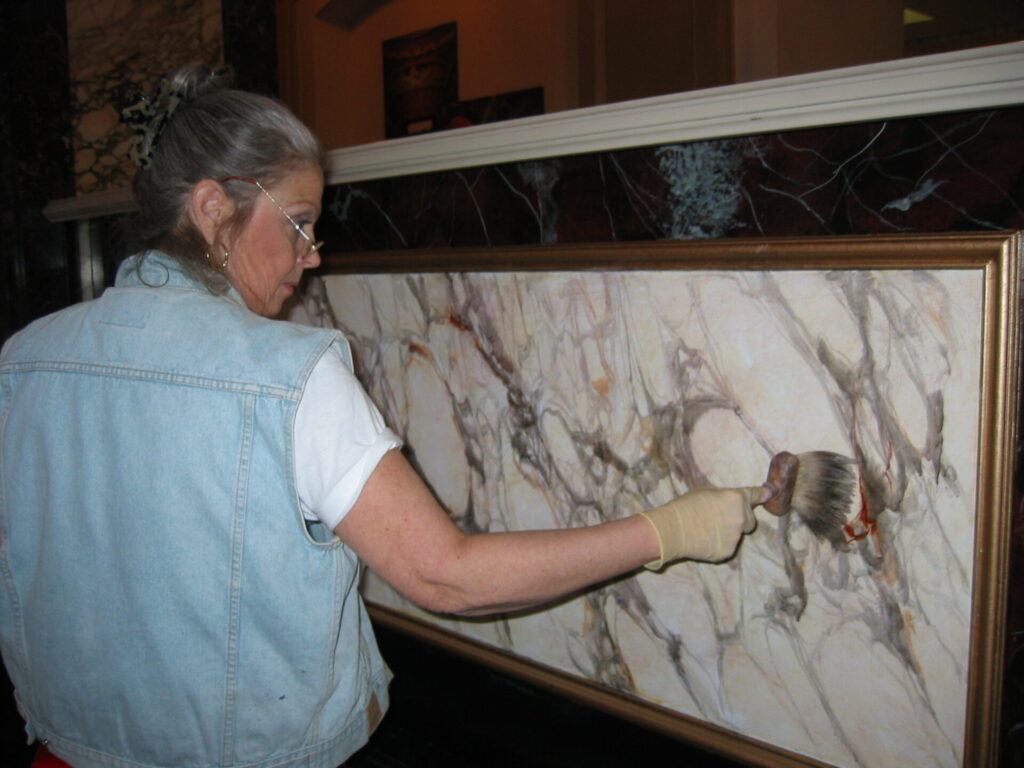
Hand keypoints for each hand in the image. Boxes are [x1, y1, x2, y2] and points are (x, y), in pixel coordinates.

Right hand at [638, 487, 758, 568]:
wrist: (672, 530)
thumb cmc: (685, 506)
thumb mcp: (705, 492)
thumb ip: (723, 496)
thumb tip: (728, 500)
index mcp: (736, 498)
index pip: (755, 495)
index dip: (762, 494)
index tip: (770, 493)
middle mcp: (741, 517)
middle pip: (749, 520)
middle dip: (740, 519)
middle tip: (720, 518)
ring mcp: (736, 537)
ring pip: (737, 534)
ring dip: (727, 532)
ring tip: (705, 529)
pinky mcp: (727, 551)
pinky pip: (727, 546)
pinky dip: (718, 544)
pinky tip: (703, 539)